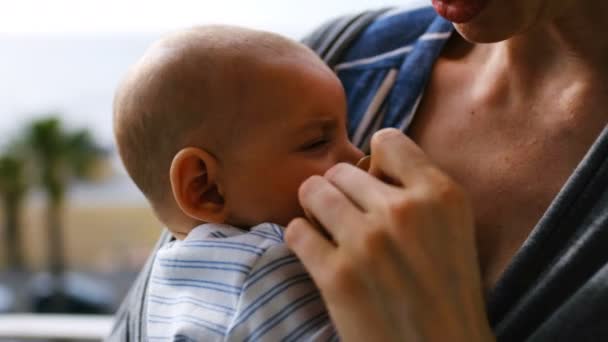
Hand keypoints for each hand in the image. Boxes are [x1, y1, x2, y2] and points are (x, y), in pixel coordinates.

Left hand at [285, 128, 493, 341]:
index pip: (387, 140)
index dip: (376, 162)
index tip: (374, 185)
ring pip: (313, 191)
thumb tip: (370, 165)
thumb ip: (418, 189)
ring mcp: (367, 242)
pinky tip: (318, 254)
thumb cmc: (446, 291)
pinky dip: (302, 239)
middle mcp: (404, 211)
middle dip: (341, 190)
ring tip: (328, 229)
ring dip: (316, 209)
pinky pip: (296, 230)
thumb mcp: (452, 228)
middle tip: (349, 216)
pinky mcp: (336, 275)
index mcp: (441, 195)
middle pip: (343, 169)